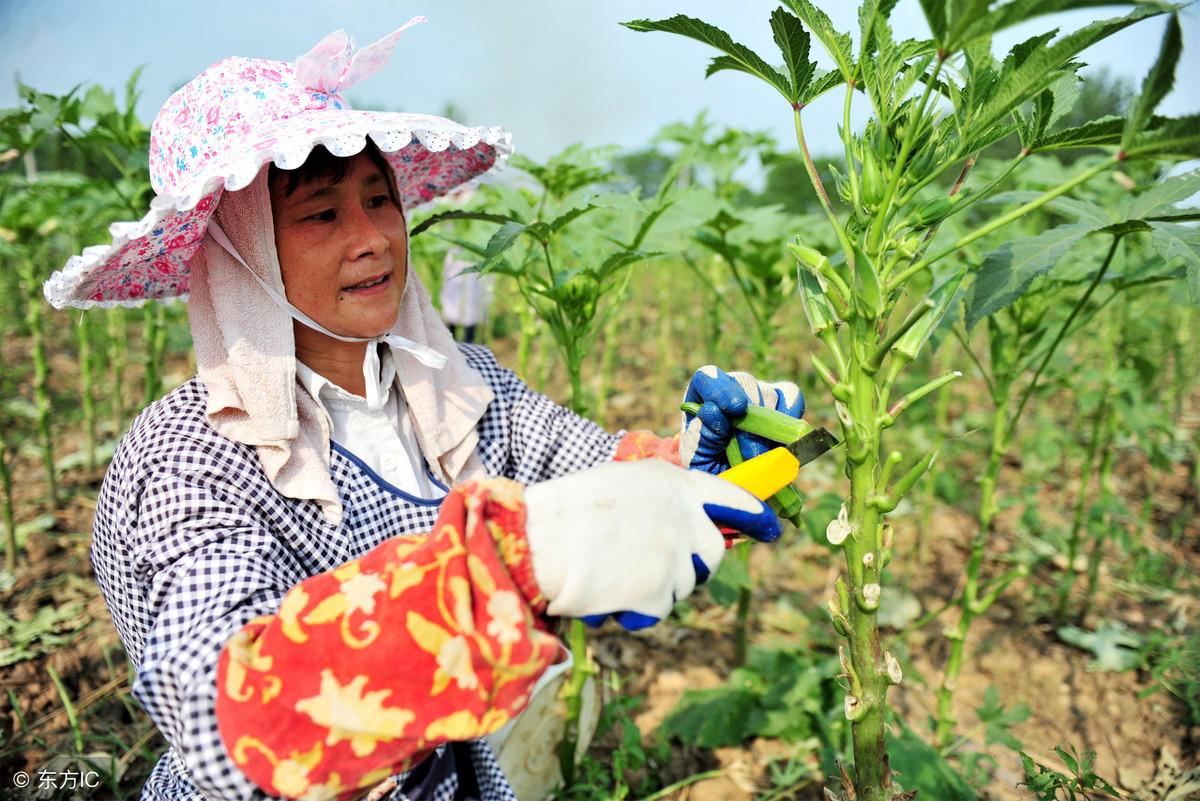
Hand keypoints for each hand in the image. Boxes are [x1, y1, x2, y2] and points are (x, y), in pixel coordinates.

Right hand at [523, 460, 779, 629]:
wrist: (539, 542)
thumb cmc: (567, 512)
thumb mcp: (621, 484)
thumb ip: (658, 498)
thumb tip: (679, 523)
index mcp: (674, 483)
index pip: (732, 496)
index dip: (754, 514)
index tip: (771, 528)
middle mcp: (685, 518)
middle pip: (712, 553)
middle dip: (692, 563)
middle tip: (653, 563)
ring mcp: (676, 558)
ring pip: (683, 584)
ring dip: (656, 585)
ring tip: (613, 570)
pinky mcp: (660, 594)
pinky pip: (657, 609)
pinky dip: (635, 608)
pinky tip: (606, 592)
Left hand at [679, 365, 804, 472]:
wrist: (733, 485)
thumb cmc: (710, 468)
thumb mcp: (699, 459)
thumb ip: (702, 437)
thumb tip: (713, 410)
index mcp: (702, 398)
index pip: (707, 378)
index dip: (720, 388)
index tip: (735, 408)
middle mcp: (730, 390)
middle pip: (744, 384)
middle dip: (750, 421)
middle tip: (750, 454)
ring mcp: (758, 393)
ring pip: (768, 394)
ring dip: (768, 427)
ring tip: (761, 458)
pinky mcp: (782, 402)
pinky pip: (791, 396)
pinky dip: (791, 416)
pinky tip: (785, 440)